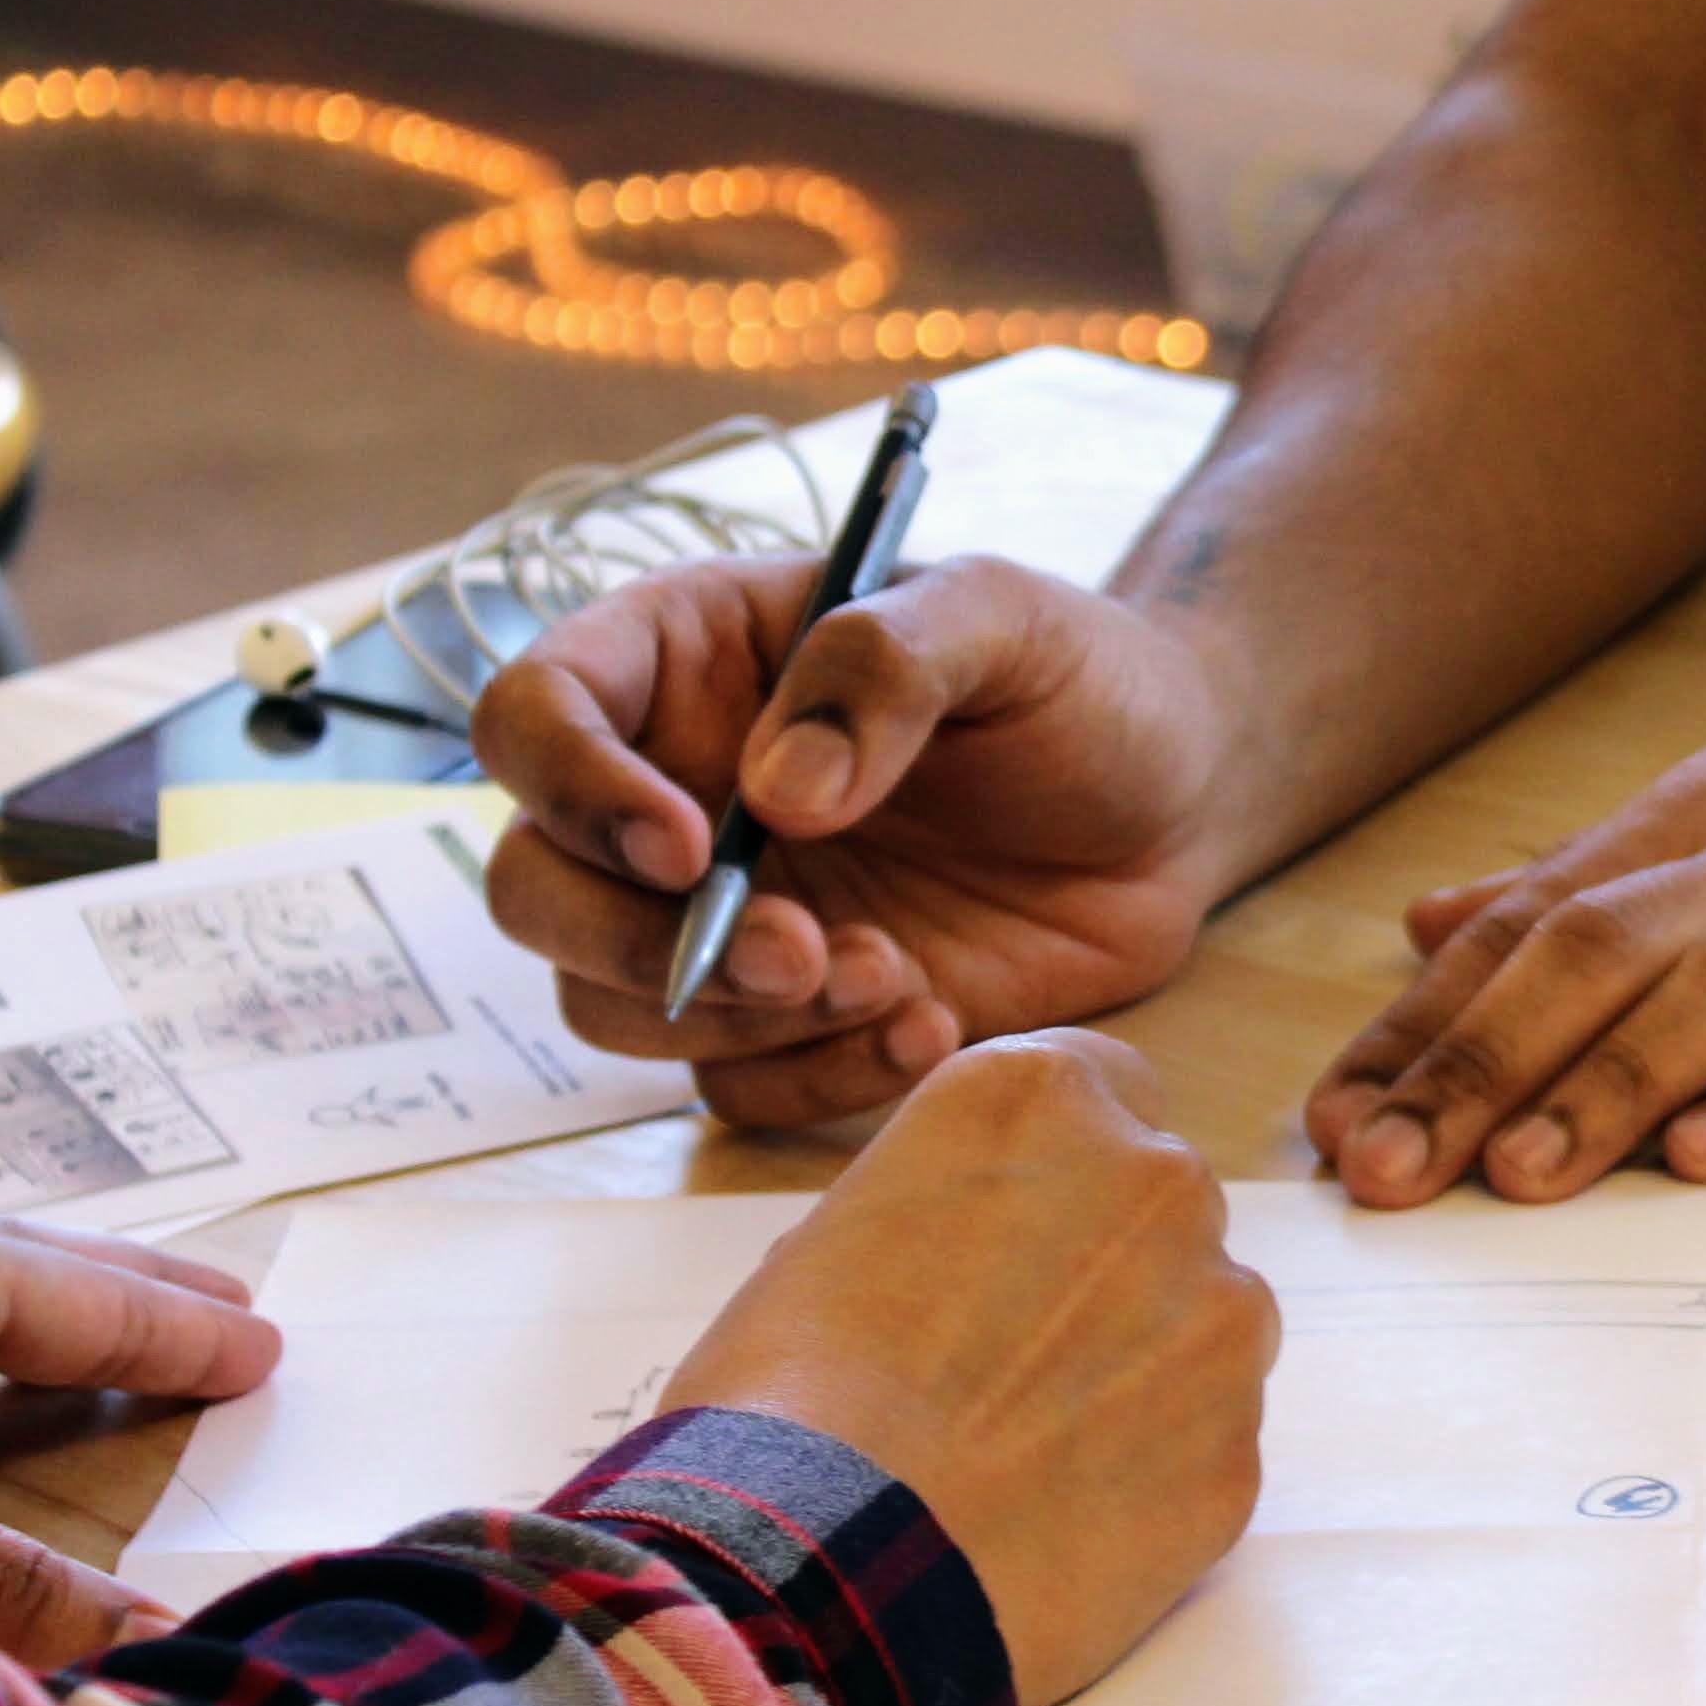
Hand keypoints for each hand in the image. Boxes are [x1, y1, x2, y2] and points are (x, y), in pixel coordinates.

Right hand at [476, 554, 1241, 1129]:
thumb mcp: (1002, 619)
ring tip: (898, 975)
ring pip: (615, 1007)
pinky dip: (821, 1077)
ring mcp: (719, 917)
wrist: (1174, 802)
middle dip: (642, 943)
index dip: (573, 786)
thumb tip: (775, 791)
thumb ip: (885, 666)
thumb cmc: (1075, 679)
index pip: (531, 714)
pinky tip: (936, 1022)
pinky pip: (736, 1086)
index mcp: (684, 665)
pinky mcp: (790, 1020)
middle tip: (797, 950)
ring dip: (739, 1020)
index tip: (689, 842)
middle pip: (537, 891)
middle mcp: (669, 794)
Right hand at [657, 1029, 1272, 1705]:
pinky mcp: (1240, 1447)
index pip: (1098, 1086)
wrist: (824, 1571)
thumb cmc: (785, 1402)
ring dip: (1139, 1365)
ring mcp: (1219, 1315)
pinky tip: (1057, 1517)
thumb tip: (980, 1246)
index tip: (1010, 1231)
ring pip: (1201, 1320)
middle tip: (1003, 1358)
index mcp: (1040, 1095)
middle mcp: (1157, 1178)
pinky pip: (1207, 1442)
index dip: (1053, 1167)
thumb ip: (949, 1204)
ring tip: (1023, 1449)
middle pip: (1157, 1205)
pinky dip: (1150, 1473)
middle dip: (1103, 1266)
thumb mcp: (832, 1236)